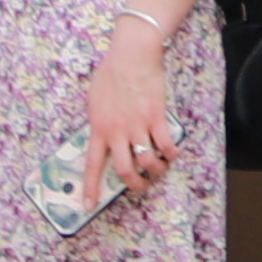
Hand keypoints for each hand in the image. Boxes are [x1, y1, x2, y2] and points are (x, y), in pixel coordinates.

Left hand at [89, 15, 181, 192]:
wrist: (132, 56)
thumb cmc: (111, 73)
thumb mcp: (94, 100)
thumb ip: (98, 121)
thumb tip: (103, 135)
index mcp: (99, 128)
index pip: (92, 165)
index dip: (91, 188)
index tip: (88, 205)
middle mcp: (117, 132)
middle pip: (125, 171)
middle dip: (135, 185)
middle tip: (140, 186)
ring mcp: (138, 126)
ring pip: (148, 161)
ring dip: (156, 170)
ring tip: (160, 168)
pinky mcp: (157, 118)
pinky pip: (166, 145)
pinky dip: (172, 153)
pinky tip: (173, 153)